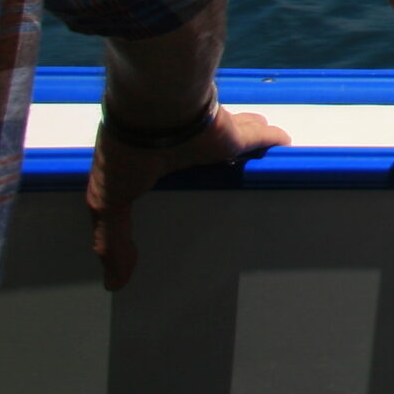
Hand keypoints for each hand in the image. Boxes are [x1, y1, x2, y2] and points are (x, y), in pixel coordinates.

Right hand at [87, 107, 291, 290]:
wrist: (153, 110)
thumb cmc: (125, 153)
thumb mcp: (109, 201)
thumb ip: (113, 239)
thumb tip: (114, 282)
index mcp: (150, 158)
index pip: (164, 171)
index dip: (172, 177)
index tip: (183, 190)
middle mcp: (182, 144)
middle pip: (204, 153)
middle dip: (213, 158)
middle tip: (226, 175)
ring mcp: (210, 136)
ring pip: (233, 140)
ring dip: (244, 144)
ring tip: (254, 159)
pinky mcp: (235, 133)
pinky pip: (260, 137)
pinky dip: (272, 140)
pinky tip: (284, 144)